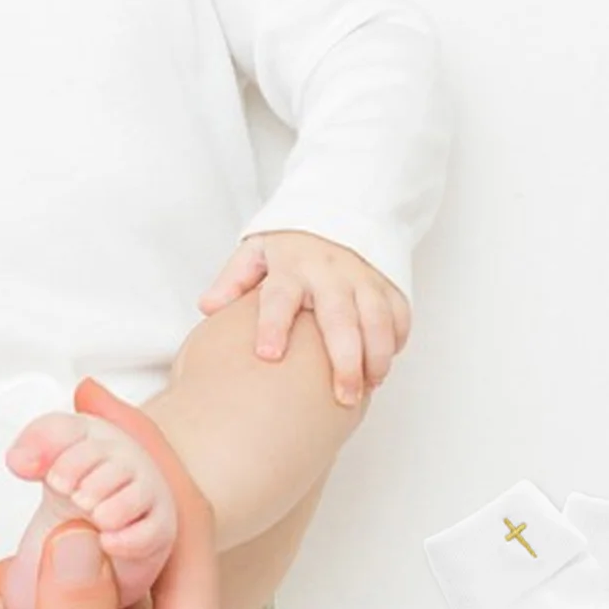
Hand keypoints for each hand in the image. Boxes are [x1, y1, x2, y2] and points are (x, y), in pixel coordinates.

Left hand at [199, 231, 410, 406]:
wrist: (336, 210)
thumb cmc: (290, 245)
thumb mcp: (255, 252)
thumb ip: (232, 280)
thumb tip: (208, 307)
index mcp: (291, 267)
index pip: (280, 297)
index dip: (274, 325)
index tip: (269, 355)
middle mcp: (330, 272)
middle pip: (340, 318)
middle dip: (345, 360)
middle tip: (343, 397)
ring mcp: (363, 276)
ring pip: (378, 319)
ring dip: (377, 355)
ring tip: (370, 385)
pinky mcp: (388, 282)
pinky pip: (400, 313)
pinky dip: (396, 340)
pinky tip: (384, 363)